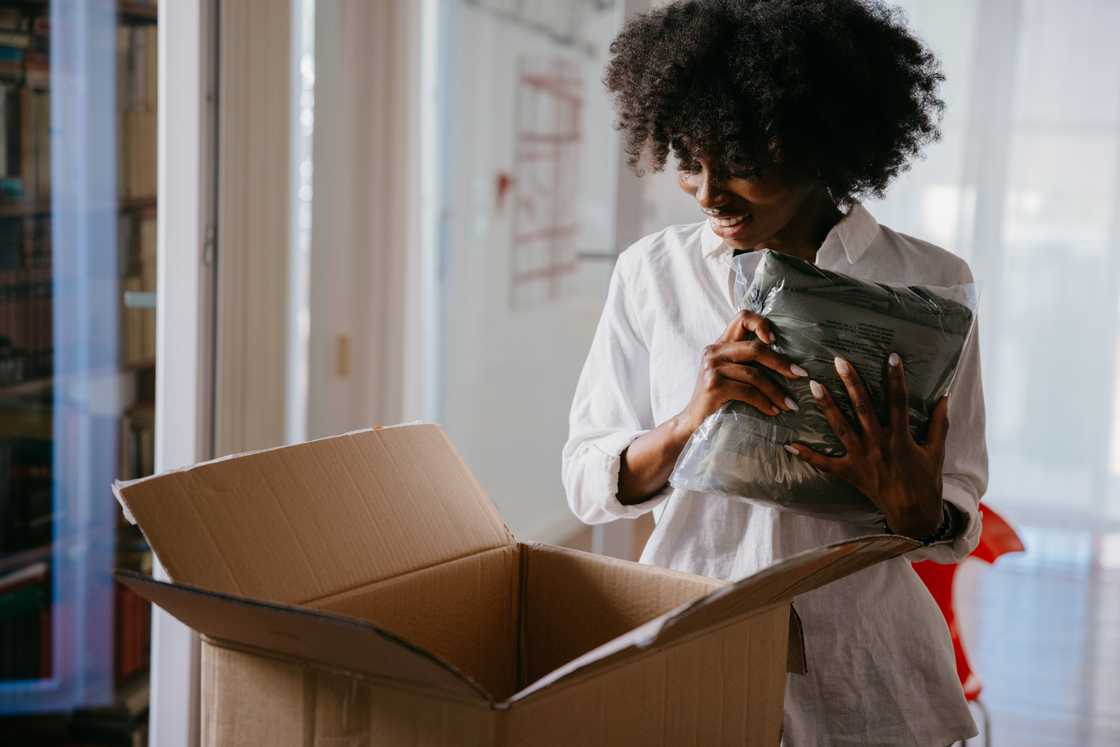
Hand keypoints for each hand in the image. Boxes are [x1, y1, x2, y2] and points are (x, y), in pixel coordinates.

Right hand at [675, 310, 807, 436]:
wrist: (694, 421)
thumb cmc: (719, 398)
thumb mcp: (730, 373)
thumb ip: (747, 361)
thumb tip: (788, 363)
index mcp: (721, 344)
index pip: (742, 318)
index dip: (761, 324)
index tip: (776, 341)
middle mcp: (714, 351)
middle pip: (755, 348)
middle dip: (781, 363)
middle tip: (800, 375)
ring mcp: (712, 368)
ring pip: (754, 374)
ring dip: (776, 391)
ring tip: (789, 404)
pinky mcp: (714, 386)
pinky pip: (748, 392)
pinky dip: (764, 402)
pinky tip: (773, 411)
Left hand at [784, 353, 948, 538]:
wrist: (914, 515)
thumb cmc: (926, 482)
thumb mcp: (937, 452)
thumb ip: (940, 424)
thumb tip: (945, 396)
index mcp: (901, 438)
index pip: (898, 401)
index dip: (895, 378)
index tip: (891, 356)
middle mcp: (879, 445)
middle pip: (863, 408)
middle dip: (851, 383)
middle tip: (839, 361)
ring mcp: (861, 458)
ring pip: (840, 427)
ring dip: (827, 406)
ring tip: (813, 385)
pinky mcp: (849, 473)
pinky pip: (825, 463)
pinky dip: (808, 455)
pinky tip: (790, 444)